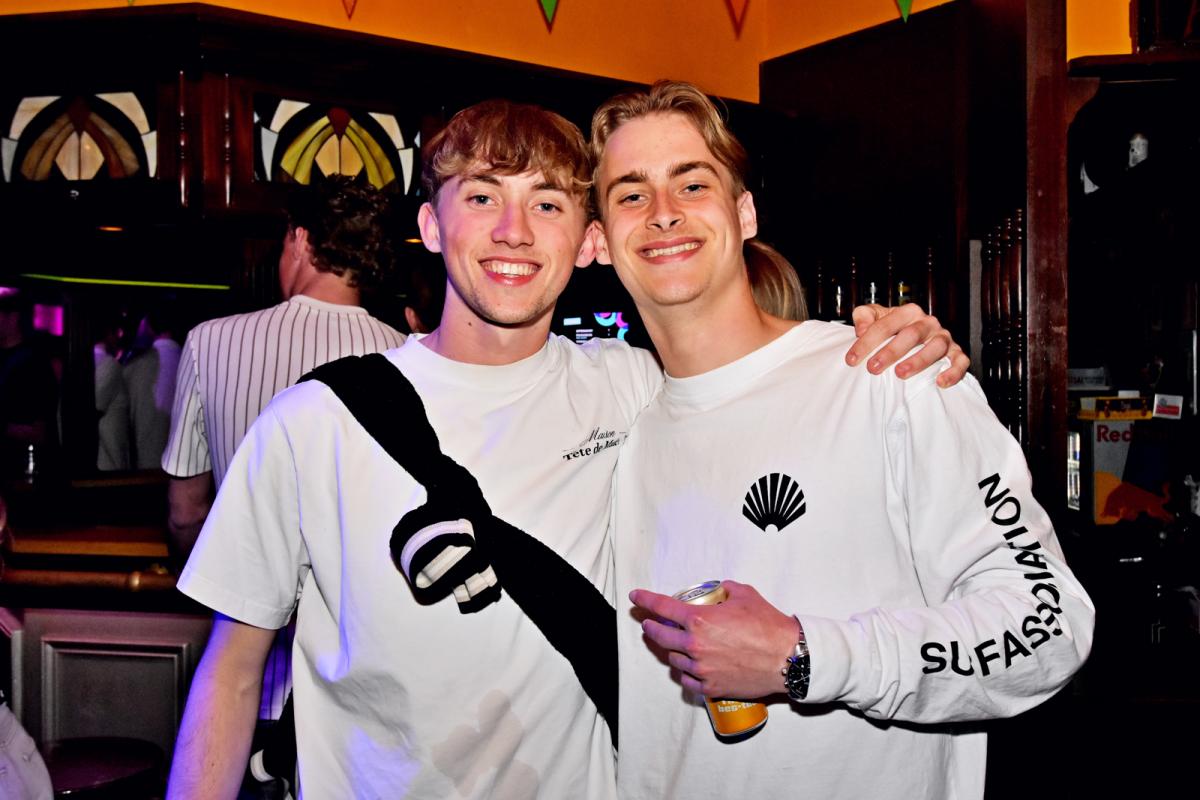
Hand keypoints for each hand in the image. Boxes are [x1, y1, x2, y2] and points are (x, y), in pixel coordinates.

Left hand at [629, 580, 797, 698]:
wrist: (787, 658)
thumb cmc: (768, 625)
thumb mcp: (744, 594)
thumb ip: (725, 589)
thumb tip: (719, 591)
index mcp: (699, 620)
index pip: (661, 607)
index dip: (645, 600)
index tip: (636, 598)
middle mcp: (695, 645)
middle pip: (659, 636)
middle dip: (651, 627)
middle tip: (649, 623)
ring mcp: (701, 669)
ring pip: (673, 660)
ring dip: (672, 650)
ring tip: (677, 645)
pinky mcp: (711, 688)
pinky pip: (687, 681)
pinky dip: (685, 673)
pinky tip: (688, 668)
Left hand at [845, 304, 968, 387]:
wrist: (913, 335)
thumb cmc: (892, 328)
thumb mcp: (875, 316)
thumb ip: (864, 316)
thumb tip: (861, 329)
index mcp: (908, 312)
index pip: (886, 324)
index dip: (867, 342)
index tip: (851, 359)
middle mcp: (928, 323)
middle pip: (911, 334)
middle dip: (891, 351)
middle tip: (873, 368)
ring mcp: (943, 337)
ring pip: (936, 346)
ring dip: (919, 361)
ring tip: (900, 374)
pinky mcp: (956, 352)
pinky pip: (960, 361)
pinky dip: (953, 371)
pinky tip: (940, 382)